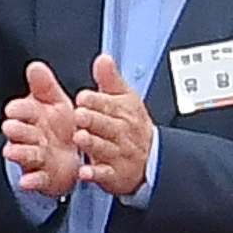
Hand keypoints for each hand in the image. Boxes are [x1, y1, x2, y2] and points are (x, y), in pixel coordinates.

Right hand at [1, 60, 85, 199]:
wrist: (71, 157)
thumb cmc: (59, 126)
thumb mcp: (54, 102)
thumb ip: (44, 85)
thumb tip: (35, 66)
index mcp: (32, 116)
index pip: (22, 110)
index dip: (19, 110)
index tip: (15, 109)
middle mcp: (30, 136)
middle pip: (20, 131)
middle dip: (16, 129)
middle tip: (12, 127)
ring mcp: (35, 157)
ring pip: (24, 153)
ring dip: (18, 152)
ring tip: (13, 152)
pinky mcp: (42, 176)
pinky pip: (35, 179)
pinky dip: (30, 181)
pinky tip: (26, 182)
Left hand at [67, 55, 157, 199]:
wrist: (153, 159)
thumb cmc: (134, 126)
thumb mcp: (126, 99)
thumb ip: (110, 79)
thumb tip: (103, 58)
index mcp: (123, 112)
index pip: (110, 104)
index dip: (96, 101)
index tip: (83, 97)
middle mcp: (121, 133)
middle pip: (107, 125)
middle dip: (94, 120)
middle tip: (80, 115)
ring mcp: (118, 154)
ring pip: (105, 148)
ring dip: (93, 143)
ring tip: (80, 137)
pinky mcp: (114, 174)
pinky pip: (105, 174)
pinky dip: (95, 173)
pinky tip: (84, 172)